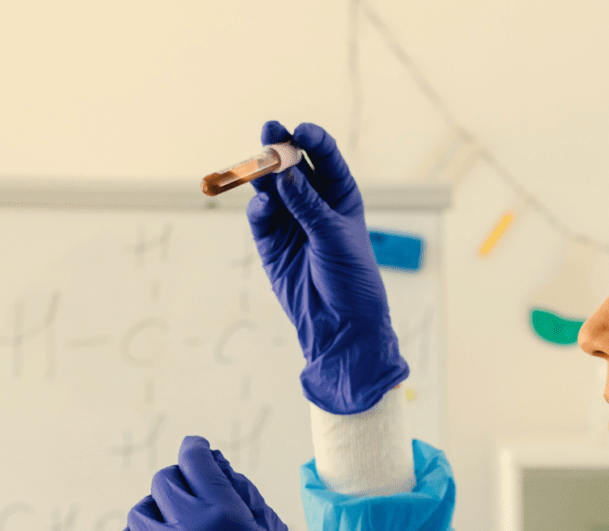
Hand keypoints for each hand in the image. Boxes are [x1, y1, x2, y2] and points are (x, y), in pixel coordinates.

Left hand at [113, 435, 332, 530]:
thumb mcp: (271, 529)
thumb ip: (240, 491)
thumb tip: (213, 463)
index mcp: (226, 516)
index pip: (194, 461)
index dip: (195, 448)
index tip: (196, 448)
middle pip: (164, 482)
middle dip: (180, 479)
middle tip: (192, 490)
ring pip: (140, 513)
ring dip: (158, 510)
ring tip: (175, 522)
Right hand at [247, 121, 408, 414]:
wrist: (340, 324)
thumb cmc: (351, 278)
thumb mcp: (334, 237)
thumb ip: (308, 206)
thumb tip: (285, 175)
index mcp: (341, 195)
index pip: (326, 159)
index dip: (313, 141)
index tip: (301, 131)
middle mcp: (314, 203)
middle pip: (294, 167)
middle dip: (281, 147)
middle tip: (269, 128)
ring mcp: (291, 221)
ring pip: (272, 188)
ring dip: (263, 173)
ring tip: (257, 160)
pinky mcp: (271, 242)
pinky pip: (261, 216)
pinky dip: (260, 208)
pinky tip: (264, 204)